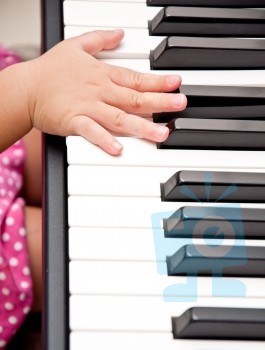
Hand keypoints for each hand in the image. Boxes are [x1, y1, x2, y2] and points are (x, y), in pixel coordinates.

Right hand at [27, 30, 186, 154]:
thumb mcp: (76, 45)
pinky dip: (104, 139)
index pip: (136, 78)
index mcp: (102, 74)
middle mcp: (100, 91)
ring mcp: (88, 107)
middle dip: (160, 101)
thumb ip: (101, 39)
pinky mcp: (74, 121)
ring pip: (119, 117)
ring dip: (142, 125)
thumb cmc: (50, 70)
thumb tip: (120, 33)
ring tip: (161, 134)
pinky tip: (118, 149)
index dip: (158, 82)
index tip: (177, 84)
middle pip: (135, 97)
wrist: (26, 88)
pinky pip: (91, 131)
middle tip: (180, 105)